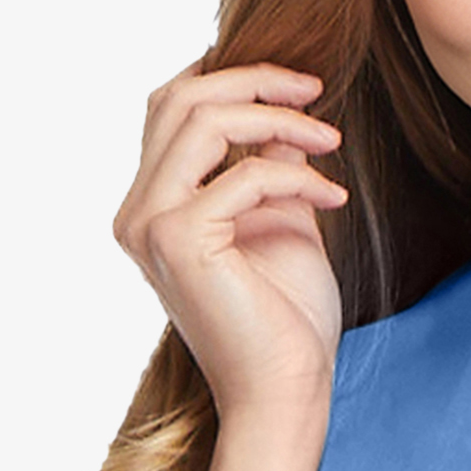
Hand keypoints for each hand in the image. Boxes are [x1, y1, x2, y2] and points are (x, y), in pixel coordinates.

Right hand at [112, 60, 349, 425]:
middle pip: (179, 99)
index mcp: (152, 205)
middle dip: (254, 81)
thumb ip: (272, 163)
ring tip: (331, 140)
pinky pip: (243, 175)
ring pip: (201, 119)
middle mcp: (137, 212)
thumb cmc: (286, 320)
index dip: (230, 78)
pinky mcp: (178, 241)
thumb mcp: (282, 219)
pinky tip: (333, 199)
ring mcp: (149, 225)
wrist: (285, 391)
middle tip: (317, 90)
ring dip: (277, 117)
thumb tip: (285, 110)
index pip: (172, 109)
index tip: (298, 85)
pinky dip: (297, 177)